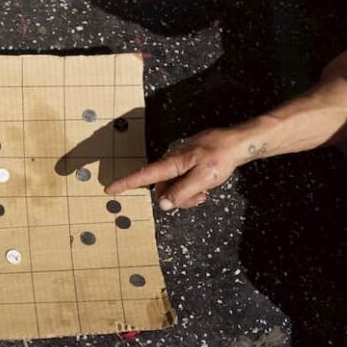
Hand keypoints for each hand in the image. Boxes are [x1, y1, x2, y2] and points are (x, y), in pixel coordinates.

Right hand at [105, 126, 249, 209]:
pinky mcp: (186, 161)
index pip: (144, 175)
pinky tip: (205, 185)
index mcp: (173, 163)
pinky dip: (190, 186)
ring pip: (173, 185)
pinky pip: (181, 178)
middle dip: (177, 198)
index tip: (109, 188)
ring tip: (205, 191)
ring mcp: (179, 160)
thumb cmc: (222, 157)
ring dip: (186, 193)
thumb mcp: (204, 178)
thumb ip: (183, 192)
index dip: (125, 183)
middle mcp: (172, 160)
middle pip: (162, 187)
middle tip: (200, 198)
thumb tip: (163, 204)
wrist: (237, 143)